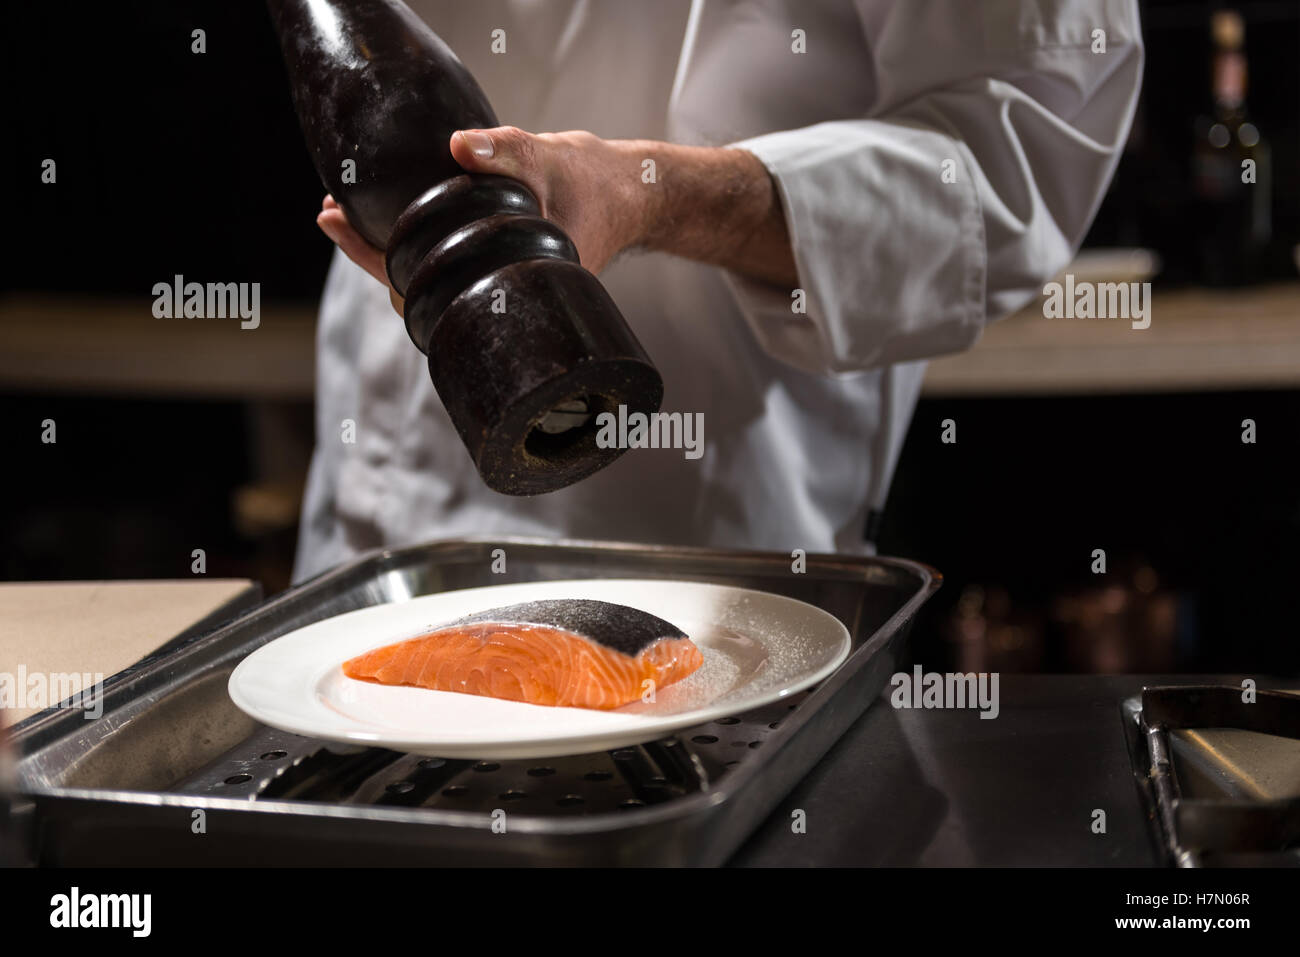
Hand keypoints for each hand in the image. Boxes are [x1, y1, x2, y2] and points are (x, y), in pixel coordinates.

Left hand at [314, 126, 795, 317]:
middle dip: (369, 252)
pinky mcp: (496, 264)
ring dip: (385, 248)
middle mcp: (496, 287)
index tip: (334, 224)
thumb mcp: (550, 160)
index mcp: (506, 281)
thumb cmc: (595, 185)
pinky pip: (446, 261)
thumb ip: (505, 152)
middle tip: (329, 215)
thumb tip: (459, 145)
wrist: (632, 195)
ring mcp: (495, 278)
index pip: (422, 283)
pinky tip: (389, 219)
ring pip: (429, 278)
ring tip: (343, 216)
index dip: (373, 256)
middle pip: (415, 286)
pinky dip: (413, 242)